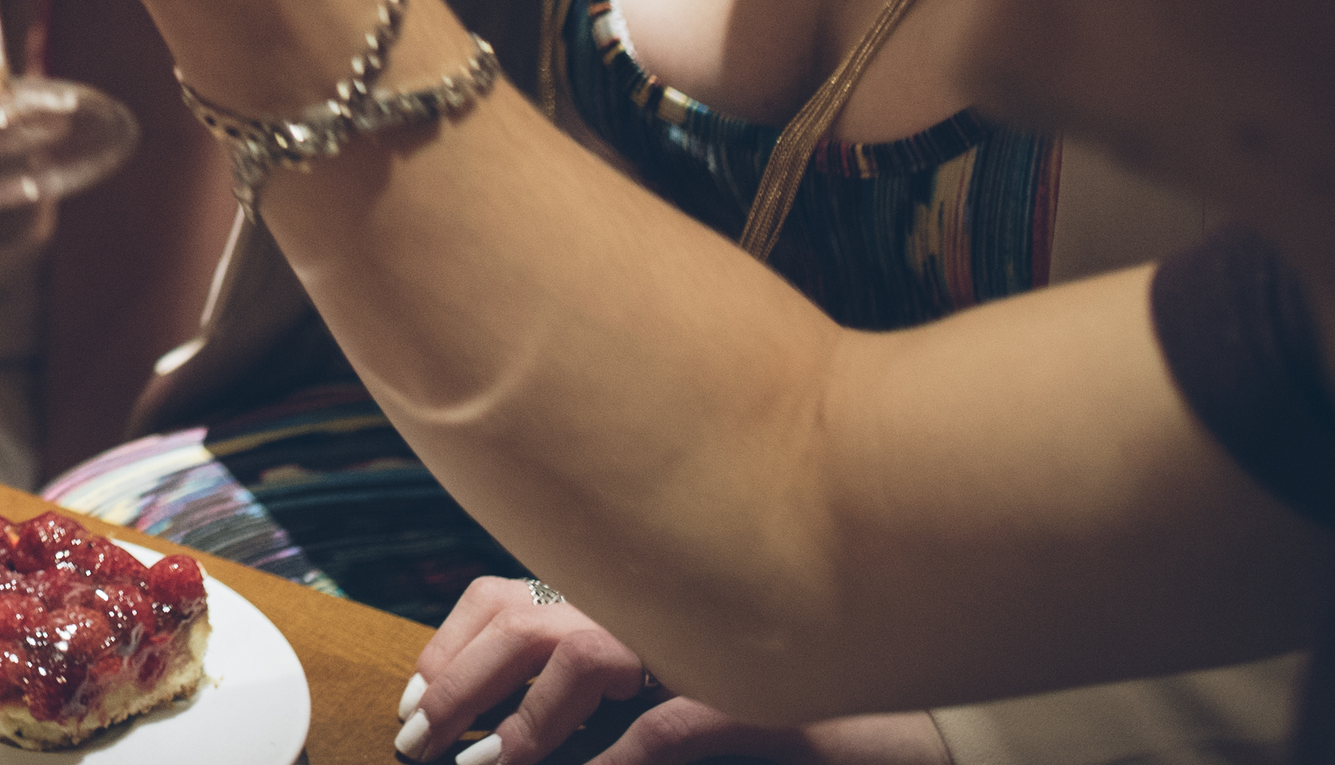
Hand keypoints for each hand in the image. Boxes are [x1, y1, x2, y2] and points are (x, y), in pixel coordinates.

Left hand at [406, 579, 950, 764]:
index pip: (509, 591)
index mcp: (634, 587)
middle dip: (455, 679)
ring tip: (484, 762)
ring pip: (577, 654)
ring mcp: (710, 636)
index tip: (416, 691)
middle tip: (418, 738)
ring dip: (521, 719)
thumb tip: (510, 724)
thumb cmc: (797, 694)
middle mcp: (661, 596)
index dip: (451, 642)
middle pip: (519, 614)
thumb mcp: (681, 679)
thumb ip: (610, 683)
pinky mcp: (761, 692)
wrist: (918, 715)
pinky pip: (665, 728)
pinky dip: (616, 761)